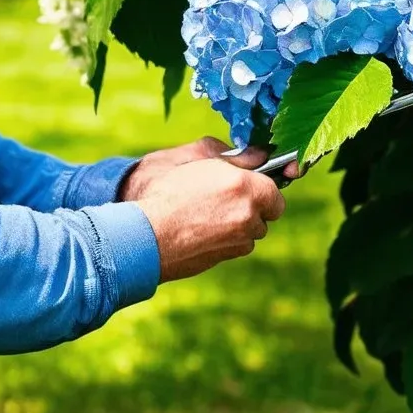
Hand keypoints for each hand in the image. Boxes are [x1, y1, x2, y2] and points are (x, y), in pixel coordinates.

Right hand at [134, 157, 286, 281]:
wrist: (137, 233)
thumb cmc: (160, 190)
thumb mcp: (193, 155)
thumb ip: (232, 153)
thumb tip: (258, 156)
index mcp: (245, 187)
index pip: (275, 190)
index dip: (262, 184)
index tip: (249, 181)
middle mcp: (247, 217)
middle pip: (265, 214)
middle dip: (252, 204)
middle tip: (223, 194)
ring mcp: (236, 243)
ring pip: (249, 232)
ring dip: (238, 223)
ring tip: (205, 212)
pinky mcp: (222, 260)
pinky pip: (233, 246)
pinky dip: (223, 238)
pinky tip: (198, 228)